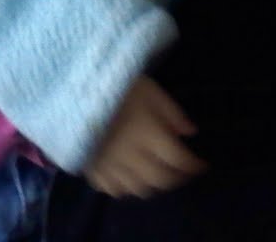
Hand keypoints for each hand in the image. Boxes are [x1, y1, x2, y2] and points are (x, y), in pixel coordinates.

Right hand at [84, 77, 205, 197]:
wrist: (73, 90)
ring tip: (157, 174)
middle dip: (176, 179)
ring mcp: (110, 166)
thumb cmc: (117, 85)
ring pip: (137, 189)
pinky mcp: (91, 169)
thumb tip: (190, 132)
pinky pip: (112, 189)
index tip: (201, 165)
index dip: (193, 166)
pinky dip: (124, 187)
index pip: (179, 160)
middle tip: (181, 172)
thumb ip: (172, 112)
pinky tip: (128, 177)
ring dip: (152, 185)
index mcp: (150, 135)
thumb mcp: (151, 89)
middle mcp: (132, 156)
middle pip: (160, 180)